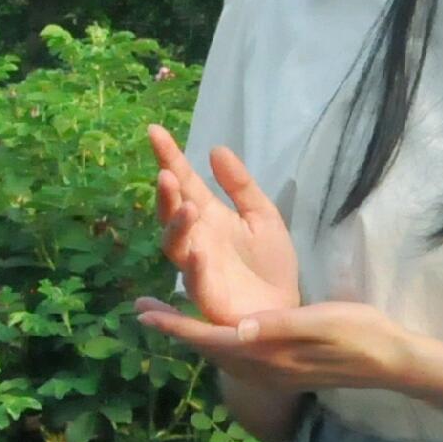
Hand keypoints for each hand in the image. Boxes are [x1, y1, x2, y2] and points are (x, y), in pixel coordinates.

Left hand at [131, 297, 421, 392]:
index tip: (142, 311)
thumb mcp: (319, 322)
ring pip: (220, 354)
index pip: (209, 338)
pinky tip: (215, 328)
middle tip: (143, 309)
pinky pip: (236, 357)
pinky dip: (215, 340)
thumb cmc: (359, 333)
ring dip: (193, 335)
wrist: (390, 361)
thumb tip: (237, 328)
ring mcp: (273, 373)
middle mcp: (263, 368)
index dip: (174, 324)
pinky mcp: (283, 370)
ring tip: (169, 316)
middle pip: (207, 349)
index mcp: (267, 353)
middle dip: (175, 329)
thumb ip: (277, 326)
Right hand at [145, 124, 298, 326]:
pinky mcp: (208, 296)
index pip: (184, 182)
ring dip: (177, 226)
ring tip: (188, 207)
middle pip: (171, 212)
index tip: (154, 131)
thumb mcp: (263, 215)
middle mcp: (196, 239)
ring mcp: (197, 267)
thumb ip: (240, 185)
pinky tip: (200, 252)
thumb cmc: (270, 266)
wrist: (288, 311)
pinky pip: (196, 281)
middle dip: (166, 194)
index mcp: (209, 216)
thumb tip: (216, 148)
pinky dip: (196, 267)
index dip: (169, 157)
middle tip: (167, 174)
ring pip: (175, 245)